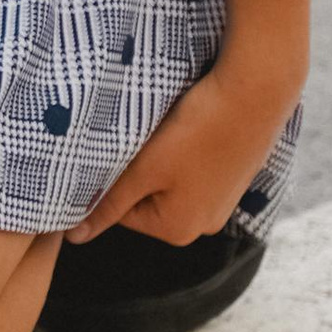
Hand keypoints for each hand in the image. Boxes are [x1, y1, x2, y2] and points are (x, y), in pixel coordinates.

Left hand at [65, 55, 301, 247]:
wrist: (255, 94)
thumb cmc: (196, 131)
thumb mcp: (144, 169)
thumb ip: (108, 204)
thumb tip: (75, 237)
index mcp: (177, 231)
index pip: (119, 211)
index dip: (113, 177)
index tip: (122, 149)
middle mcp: (202, 226)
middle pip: (144, 200)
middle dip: (138, 171)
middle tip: (146, 141)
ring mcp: (221, 205)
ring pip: (167, 184)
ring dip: (159, 162)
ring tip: (170, 135)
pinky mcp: (232, 181)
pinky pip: (192, 174)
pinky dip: (183, 155)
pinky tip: (189, 133)